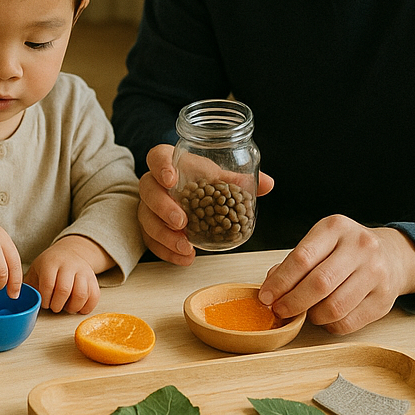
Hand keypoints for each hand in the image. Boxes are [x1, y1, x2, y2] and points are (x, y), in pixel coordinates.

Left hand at [25, 236, 107, 313]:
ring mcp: (83, 271)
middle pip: (65, 290)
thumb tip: (17, 297)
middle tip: (54, 306)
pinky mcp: (94, 279)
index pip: (48, 284)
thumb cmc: (50, 265)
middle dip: (57, 305)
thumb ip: (28, 283)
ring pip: (81, 294)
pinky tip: (77, 307)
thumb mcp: (36, 268)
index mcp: (51, 262)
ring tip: (66, 307)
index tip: (44, 302)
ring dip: (72, 307)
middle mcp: (69, 265)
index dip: (45, 299)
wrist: (71, 252)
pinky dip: (86, 307)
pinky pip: (94, 296)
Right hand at [137, 144, 273, 264]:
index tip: (171, 179)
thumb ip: (237, 180)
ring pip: (146, 219)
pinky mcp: (150, 227)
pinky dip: (167, 251)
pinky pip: (151, 241)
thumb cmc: (200, 181)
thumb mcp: (217, 177)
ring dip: (164, 235)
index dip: (161, 167)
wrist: (185, 196)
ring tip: (185, 246)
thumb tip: (268, 184)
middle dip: (162, 207)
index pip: (157, 157)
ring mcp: (149, 207)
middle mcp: (155, 184)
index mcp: (171, 164)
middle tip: (181, 221)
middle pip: (148, 191)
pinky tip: (184, 257)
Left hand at [257, 216, 414, 333]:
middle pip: (319, 284)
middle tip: (279, 310)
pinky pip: (349, 322)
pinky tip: (325, 318)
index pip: (302, 258)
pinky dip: (330, 325)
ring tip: (304, 313)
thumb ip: (294, 261)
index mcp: (336, 228)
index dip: (280, 282)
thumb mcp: (320, 242)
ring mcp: (376, 273)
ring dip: (312, 316)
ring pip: (335, 307)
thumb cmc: (344, 250)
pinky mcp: (384, 299)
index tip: (266, 297)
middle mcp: (360, 247)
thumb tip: (271, 287)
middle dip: (293, 302)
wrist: (392, 255)